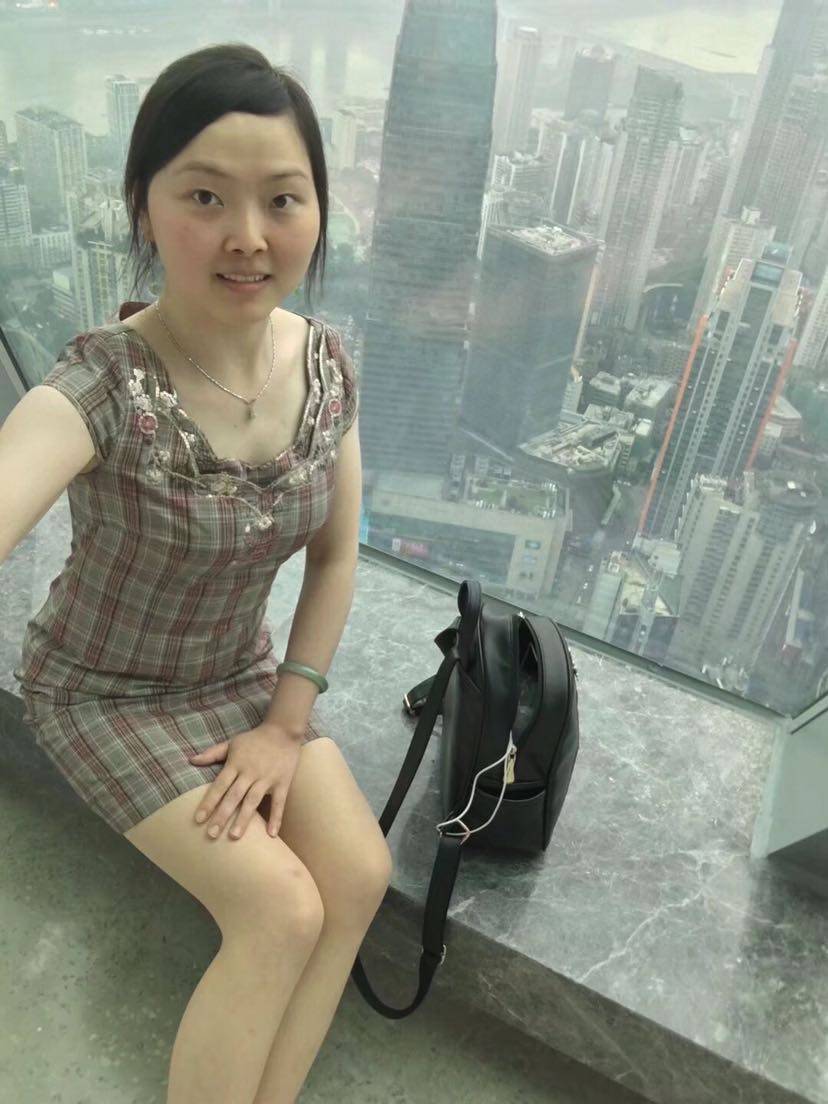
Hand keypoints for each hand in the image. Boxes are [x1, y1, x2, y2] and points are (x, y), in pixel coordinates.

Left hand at [188, 724, 302, 840]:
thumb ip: (212, 753)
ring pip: (253, 801)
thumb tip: (191, 760)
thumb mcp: (232, 743)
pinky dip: (276, 818)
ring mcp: (267, 778)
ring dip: (244, 819)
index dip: (209, 802)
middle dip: (222, 816)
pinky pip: (280, 802)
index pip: (219, 785)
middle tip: (212, 835)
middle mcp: (250, 772)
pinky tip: (271, 834)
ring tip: (234, 836)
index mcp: (236, 764)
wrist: (284, 730)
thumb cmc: (255, 739)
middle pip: (234, 796)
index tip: (198, 819)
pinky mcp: (283, 782)